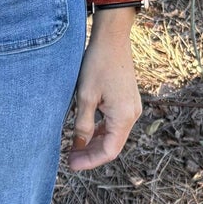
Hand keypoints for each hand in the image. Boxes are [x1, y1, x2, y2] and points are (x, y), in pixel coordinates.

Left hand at [67, 9, 141, 170]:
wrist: (112, 39)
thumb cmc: (97, 65)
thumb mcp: (85, 96)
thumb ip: (82, 124)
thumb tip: (78, 146)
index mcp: (124, 116)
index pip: (109, 151)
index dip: (90, 161)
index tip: (71, 165)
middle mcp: (133, 115)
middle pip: (112, 145)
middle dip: (91, 154)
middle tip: (69, 158)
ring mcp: (132, 107)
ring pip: (113, 135)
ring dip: (95, 143)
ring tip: (73, 148)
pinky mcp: (127, 100)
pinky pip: (115, 123)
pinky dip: (100, 131)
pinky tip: (84, 132)